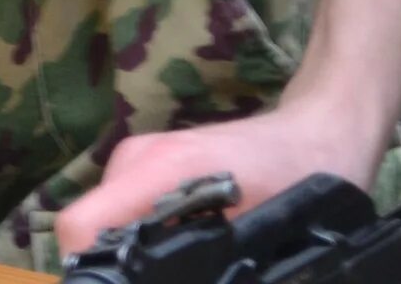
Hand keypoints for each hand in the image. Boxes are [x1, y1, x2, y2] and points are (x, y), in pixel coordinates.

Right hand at [54, 97, 387, 254]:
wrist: (320, 131)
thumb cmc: (304, 178)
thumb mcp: (265, 235)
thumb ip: (214, 265)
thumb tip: (185, 275)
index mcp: (159, 170)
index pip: (80, 227)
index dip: (86, 276)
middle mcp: (136, 159)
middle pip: (89, 233)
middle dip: (115, 270)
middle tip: (175, 278)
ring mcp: (140, 158)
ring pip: (107, 225)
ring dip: (131, 258)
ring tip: (186, 270)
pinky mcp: (150, 165)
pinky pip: (125, 214)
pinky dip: (141, 243)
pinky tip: (180, 256)